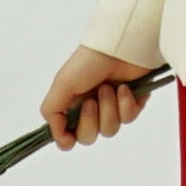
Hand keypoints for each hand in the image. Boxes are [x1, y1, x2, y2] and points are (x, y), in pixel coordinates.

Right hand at [39, 45, 157, 150]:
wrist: (119, 47)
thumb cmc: (88, 61)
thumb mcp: (62, 84)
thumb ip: (52, 112)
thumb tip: (58, 139)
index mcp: (72, 106)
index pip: (68, 136)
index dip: (69, 139)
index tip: (70, 137)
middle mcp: (91, 110)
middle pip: (89, 137)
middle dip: (90, 120)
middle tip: (92, 100)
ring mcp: (112, 109)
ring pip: (110, 130)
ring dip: (109, 108)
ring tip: (110, 87)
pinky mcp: (132, 105)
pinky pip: (129, 118)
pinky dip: (126, 103)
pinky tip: (125, 88)